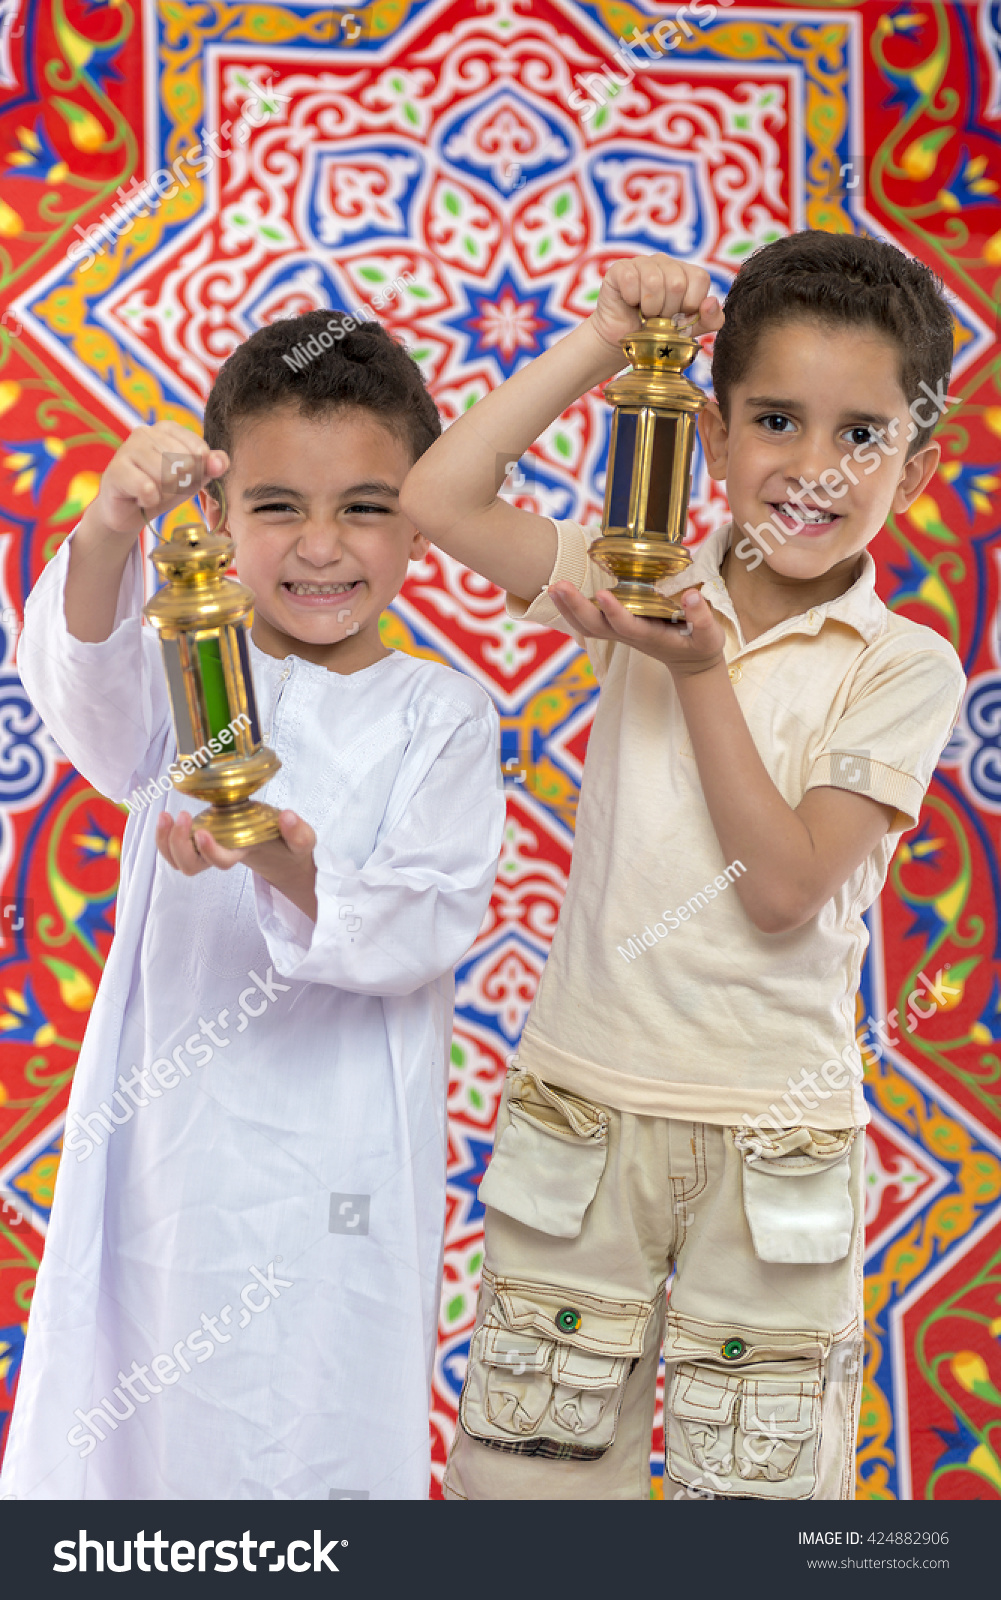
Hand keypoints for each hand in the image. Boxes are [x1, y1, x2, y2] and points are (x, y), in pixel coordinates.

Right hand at [85, 423, 229, 541]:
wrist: (128, 511)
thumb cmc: (161, 489)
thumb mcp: (192, 478)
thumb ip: (211, 467)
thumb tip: (221, 461)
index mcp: (168, 429)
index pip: (199, 450)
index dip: (197, 473)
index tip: (184, 479)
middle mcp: (146, 432)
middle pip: (183, 463)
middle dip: (179, 484)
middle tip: (165, 489)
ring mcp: (128, 448)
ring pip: (165, 475)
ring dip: (164, 493)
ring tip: (152, 492)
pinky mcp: (116, 470)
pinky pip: (147, 488)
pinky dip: (149, 500)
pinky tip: (140, 499)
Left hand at [156, 807, 318, 920]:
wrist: (278, 849)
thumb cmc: (288, 845)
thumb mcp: (302, 840)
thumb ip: (298, 833)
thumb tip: (287, 816)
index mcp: (243, 853)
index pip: (223, 862)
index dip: (210, 851)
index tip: (203, 831)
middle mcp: (221, 854)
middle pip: (191, 866)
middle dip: (180, 845)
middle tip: (181, 816)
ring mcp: (207, 849)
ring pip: (178, 860)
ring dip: (166, 841)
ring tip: (165, 816)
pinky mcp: (200, 838)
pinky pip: (175, 848)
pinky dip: (165, 837)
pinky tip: (165, 819)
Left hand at [548, 580, 725, 677]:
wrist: (690, 662)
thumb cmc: (700, 646)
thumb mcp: (709, 636)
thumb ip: (702, 617)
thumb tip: (690, 595)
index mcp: (650, 636)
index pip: (627, 626)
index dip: (614, 612)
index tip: (602, 593)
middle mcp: (629, 635)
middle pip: (595, 626)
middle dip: (575, 607)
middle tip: (558, 585)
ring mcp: (619, 633)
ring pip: (586, 625)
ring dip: (567, 608)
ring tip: (552, 586)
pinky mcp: (616, 628)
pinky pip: (588, 622)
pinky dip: (570, 610)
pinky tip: (559, 593)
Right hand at [590, 254, 723, 352]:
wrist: (623, 342)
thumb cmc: (657, 334)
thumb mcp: (690, 332)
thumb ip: (710, 320)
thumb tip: (711, 302)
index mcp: (687, 273)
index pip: (701, 279)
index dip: (690, 305)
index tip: (677, 316)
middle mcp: (666, 262)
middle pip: (677, 282)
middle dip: (668, 310)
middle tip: (658, 317)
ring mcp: (643, 262)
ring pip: (654, 281)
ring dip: (649, 308)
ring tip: (645, 313)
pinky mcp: (621, 268)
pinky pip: (631, 280)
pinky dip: (631, 300)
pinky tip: (630, 303)